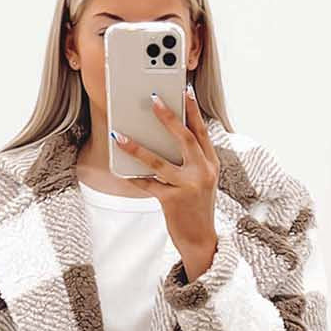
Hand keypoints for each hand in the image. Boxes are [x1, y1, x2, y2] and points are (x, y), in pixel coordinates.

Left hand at [112, 85, 219, 280]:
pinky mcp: (173, 201)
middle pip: (184, 138)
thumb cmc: (196, 208)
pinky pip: (149, 184)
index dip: (193, 110)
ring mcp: (188, 186)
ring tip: (120, 136)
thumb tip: (167, 140)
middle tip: (153, 99)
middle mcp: (203, 172)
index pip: (201, 132)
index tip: (184, 90)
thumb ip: (191, 162)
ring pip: (159, 161)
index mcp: (211, 164)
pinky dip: (134, 177)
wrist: (201, 241)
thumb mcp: (202, 182)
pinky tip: (122, 170)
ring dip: (137, 147)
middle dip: (168, 116)